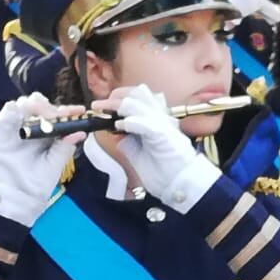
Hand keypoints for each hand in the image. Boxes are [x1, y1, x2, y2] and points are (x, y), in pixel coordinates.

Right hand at [0, 92, 79, 224]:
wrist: (13, 194)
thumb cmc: (34, 181)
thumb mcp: (53, 166)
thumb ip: (64, 148)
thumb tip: (80, 133)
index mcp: (47, 132)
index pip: (57, 115)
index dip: (68, 111)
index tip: (78, 111)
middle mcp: (32, 125)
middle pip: (40, 104)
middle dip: (50, 107)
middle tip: (58, 115)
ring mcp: (15, 126)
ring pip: (23, 105)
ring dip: (34, 106)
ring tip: (43, 116)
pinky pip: (4, 116)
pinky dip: (10, 111)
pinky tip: (16, 111)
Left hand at [103, 84, 218, 212]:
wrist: (180, 186)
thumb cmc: (163, 173)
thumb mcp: (138, 155)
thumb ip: (128, 141)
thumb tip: (114, 131)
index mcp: (155, 121)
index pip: (137, 98)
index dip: (117, 98)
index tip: (99, 106)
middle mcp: (160, 118)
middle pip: (139, 93)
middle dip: (117, 96)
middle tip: (99, 105)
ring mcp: (164, 125)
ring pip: (142, 103)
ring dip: (120, 105)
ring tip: (105, 110)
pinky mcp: (165, 135)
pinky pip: (147, 123)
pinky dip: (132, 122)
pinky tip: (120, 125)